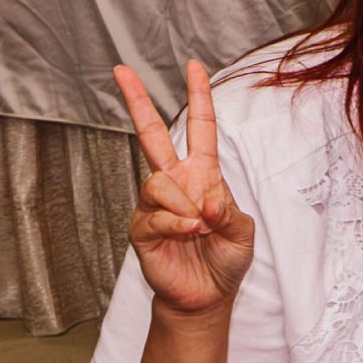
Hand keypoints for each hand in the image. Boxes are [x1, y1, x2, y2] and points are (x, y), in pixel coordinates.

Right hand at [112, 59, 253, 315]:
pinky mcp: (141, 227)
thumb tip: (204, 201)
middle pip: (150, 135)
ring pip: (158, 182)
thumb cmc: (224, 259)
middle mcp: (174, 183)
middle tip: (121, 69)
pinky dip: (179, 225)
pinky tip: (191, 234)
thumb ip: (227, 210)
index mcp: (202, 175)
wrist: (206, 296)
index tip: (194, 66)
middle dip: (137, 101)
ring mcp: (154, 204)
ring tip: (200, 227)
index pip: (200, 129)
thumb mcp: (241, 231)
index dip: (199, 98)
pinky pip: (156, 215)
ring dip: (185, 205)